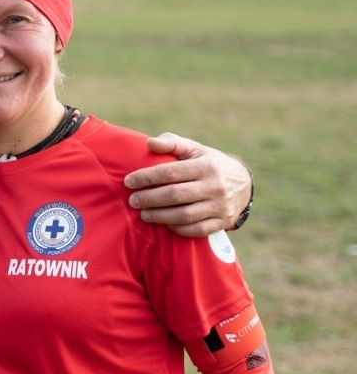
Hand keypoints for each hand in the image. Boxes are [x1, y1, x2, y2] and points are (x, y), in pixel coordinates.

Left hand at [123, 132, 251, 237]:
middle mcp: (215, 186)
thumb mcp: (195, 149)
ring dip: (160, 216)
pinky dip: (178, 229)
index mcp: (206, 166)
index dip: (146, 177)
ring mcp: (220, 206)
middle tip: (132, 200)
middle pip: (175, 195)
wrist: (243, 184)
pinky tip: (164, 224)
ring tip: (143, 214)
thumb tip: (149, 143)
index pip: (170, 172)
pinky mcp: (222, 222)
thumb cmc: (209, 163)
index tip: (128, 181)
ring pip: (184, 215)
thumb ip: (172, 143)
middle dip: (149, 199)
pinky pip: (196, 230)